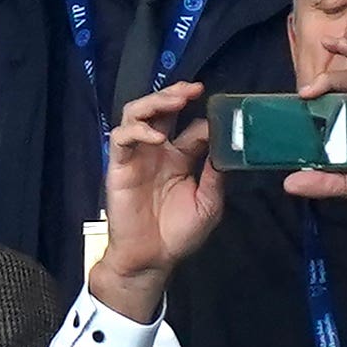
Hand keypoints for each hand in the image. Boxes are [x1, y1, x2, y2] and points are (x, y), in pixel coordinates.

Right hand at [90, 81, 224, 321]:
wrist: (152, 258)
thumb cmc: (180, 232)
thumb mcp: (209, 203)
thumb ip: (215, 175)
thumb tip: (228, 147)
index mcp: (182, 157)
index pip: (193, 126)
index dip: (206, 116)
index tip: (224, 111)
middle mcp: (159, 151)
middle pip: (162, 109)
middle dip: (176, 93)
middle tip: (194, 89)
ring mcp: (138, 156)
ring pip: (138, 114)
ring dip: (156, 102)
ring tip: (176, 99)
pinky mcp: (119, 166)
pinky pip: (121, 138)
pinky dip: (137, 130)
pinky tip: (155, 135)